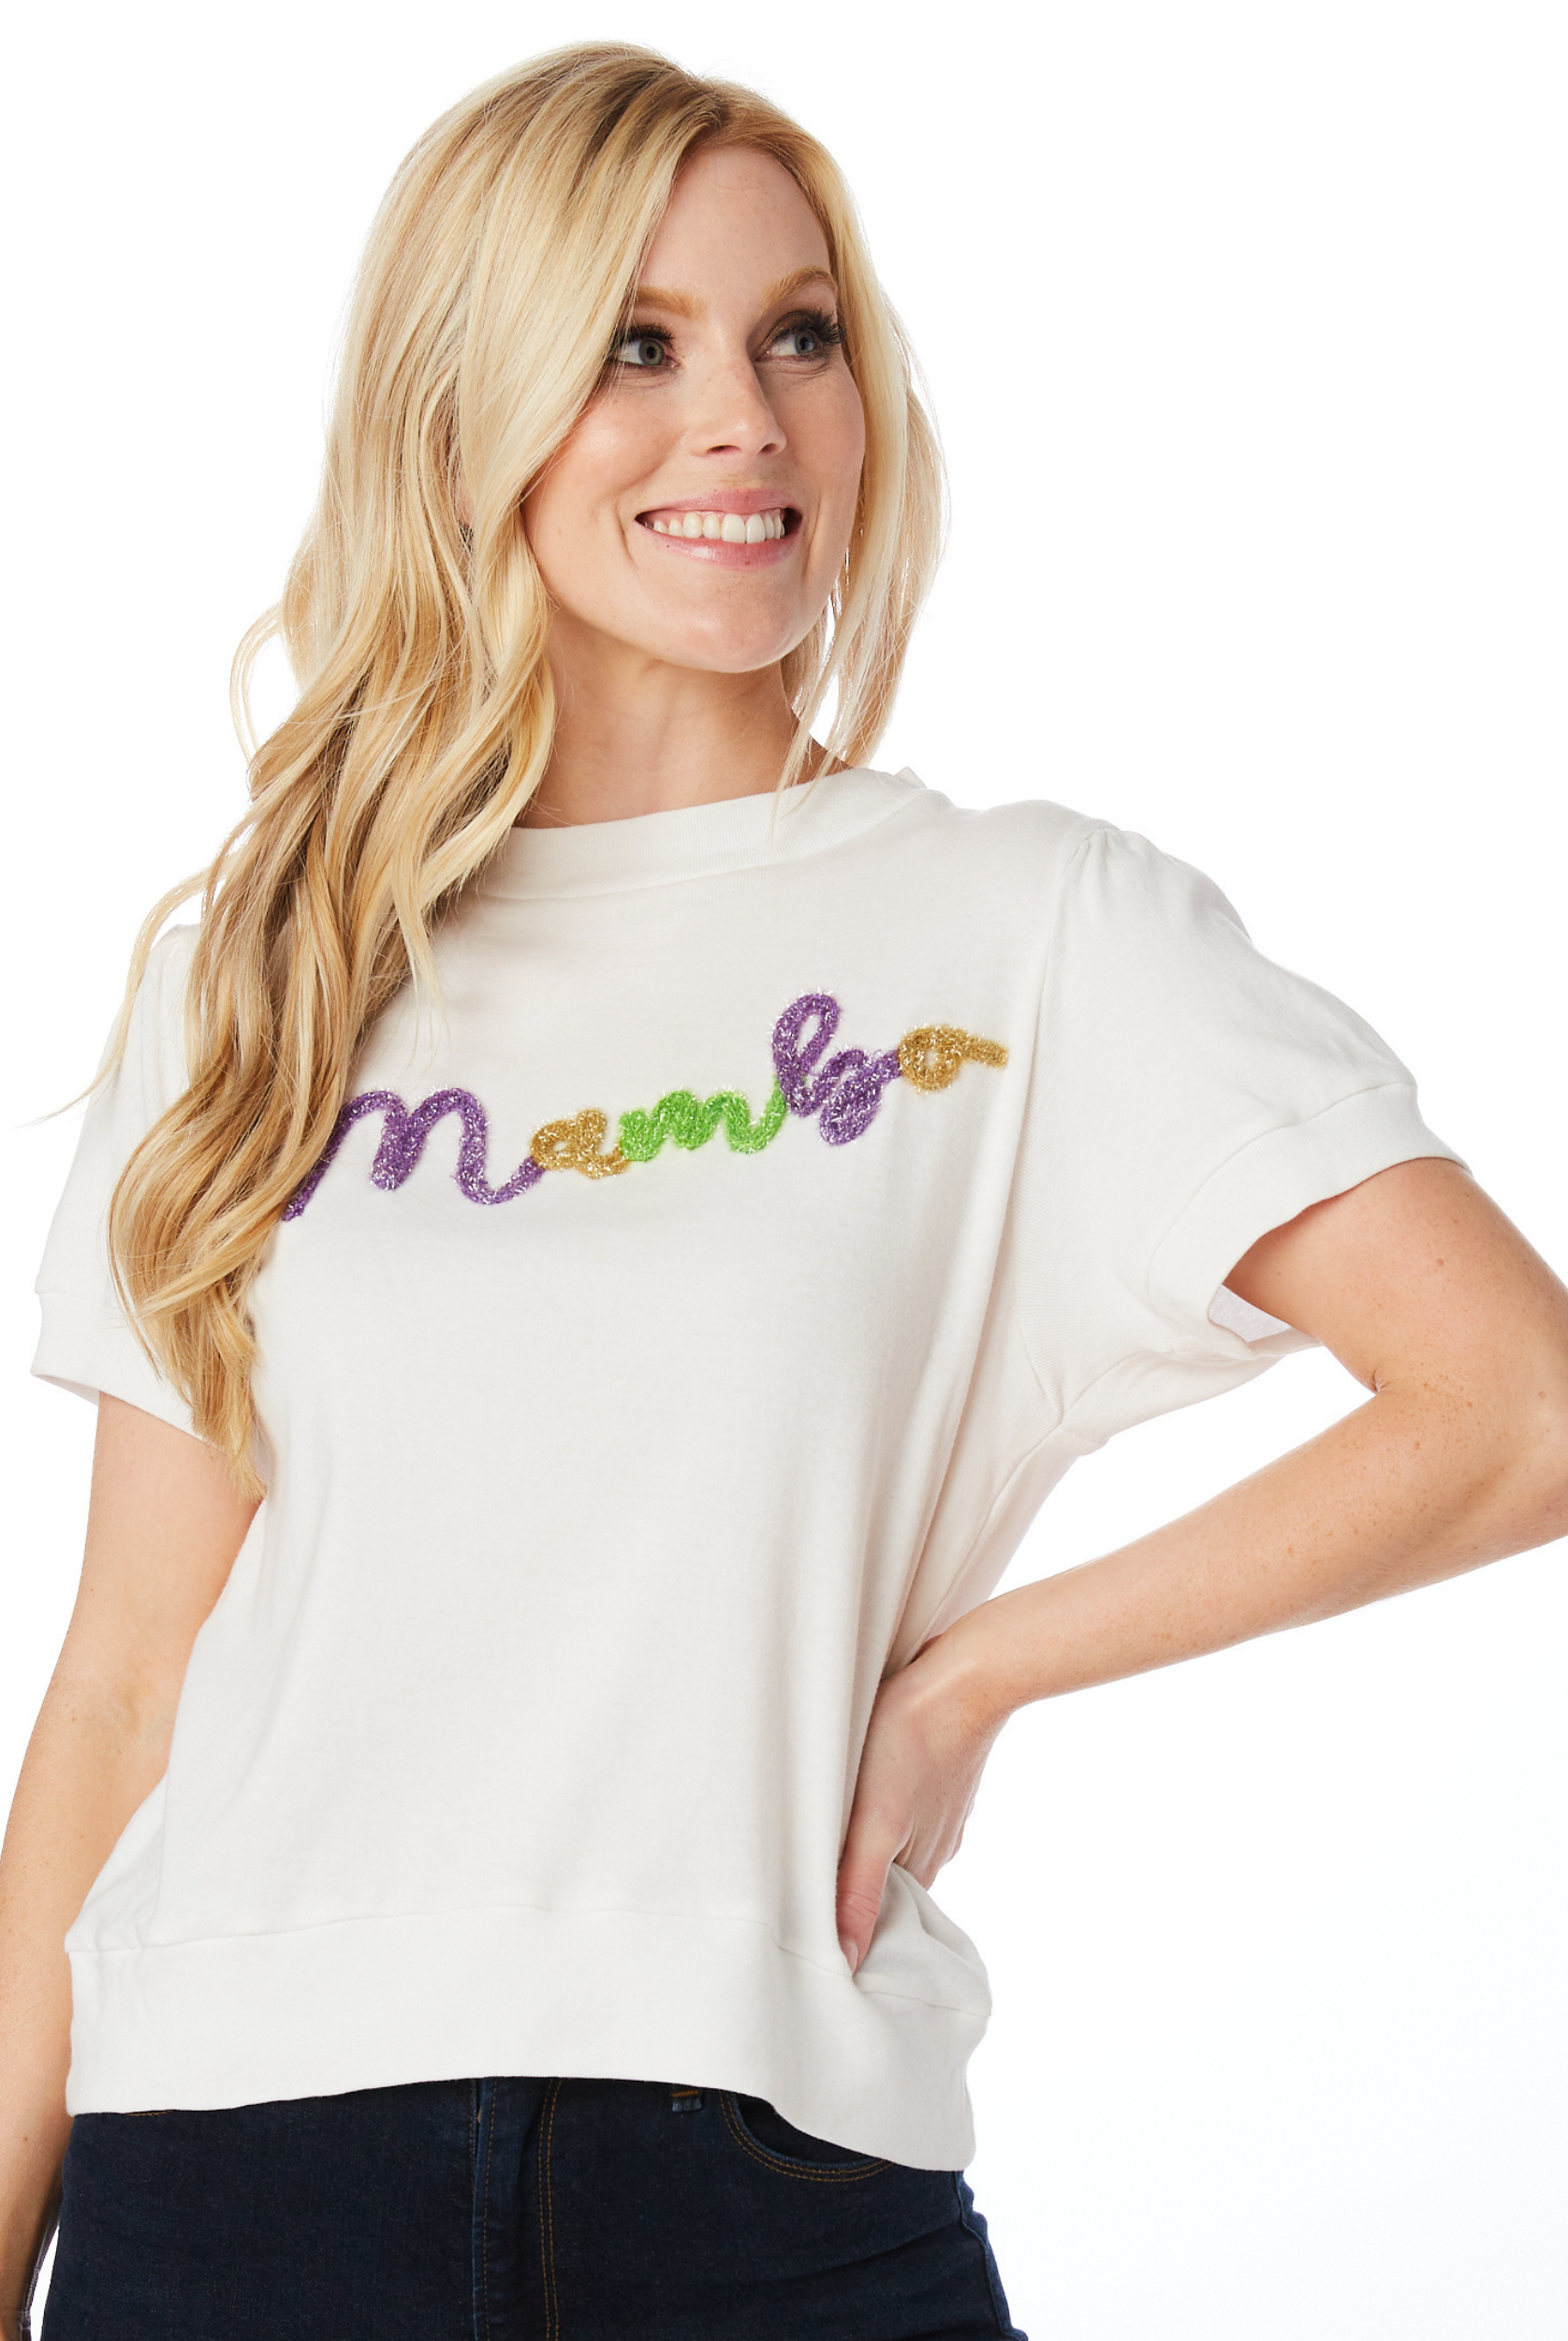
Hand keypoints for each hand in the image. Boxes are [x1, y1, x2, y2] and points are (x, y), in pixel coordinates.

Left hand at [834, 1622, 1006, 1975]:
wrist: (966, 1675)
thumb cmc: (911, 1741)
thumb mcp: (875, 1824)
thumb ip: (857, 1890)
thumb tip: (847, 1963)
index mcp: (925, 1866)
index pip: (882, 1915)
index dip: (848, 1918)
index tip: (811, 1916)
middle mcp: (937, 1844)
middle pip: (887, 1877)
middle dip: (853, 1876)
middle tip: (804, 1866)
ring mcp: (942, 1805)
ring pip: (895, 1837)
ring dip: (865, 1836)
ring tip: (827, 1824)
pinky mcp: (940, 1770)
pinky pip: (907, 1799)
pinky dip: (884, 1801)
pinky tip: (863, 1783)